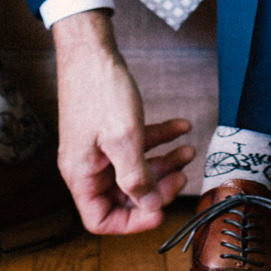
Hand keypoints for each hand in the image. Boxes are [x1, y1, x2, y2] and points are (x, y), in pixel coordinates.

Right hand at [52, 9, 194, 233]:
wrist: (90, 48)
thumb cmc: (100, 89)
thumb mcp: (124, 138)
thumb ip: (136, 176)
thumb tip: (150, 205)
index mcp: (81, 175)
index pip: (100, 220)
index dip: (132, 222)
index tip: (160, 211)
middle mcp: (87, 166)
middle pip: (123, 196)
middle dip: (156, 188)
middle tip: (181, 177)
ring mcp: (98, 147)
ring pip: (134, 169)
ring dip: (164, 163)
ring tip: (189, 151)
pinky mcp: (109, 130)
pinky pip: (135, 145)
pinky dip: (159, 139)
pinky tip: (180, 128)